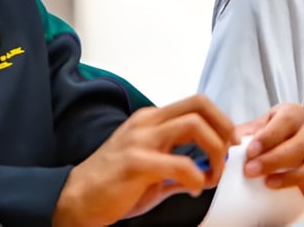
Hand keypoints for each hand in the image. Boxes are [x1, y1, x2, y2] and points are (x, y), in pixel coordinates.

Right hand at [53, 94, 236, 226]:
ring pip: (194, 125)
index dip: (221, 120)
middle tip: (226, 156)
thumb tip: (211, 168)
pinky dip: (196, 177)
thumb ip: (181, 162)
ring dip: (214, 151)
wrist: (74, 201)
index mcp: (152, 120)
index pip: (197, 103)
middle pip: (200, 105)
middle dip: (224, 129)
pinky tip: (193, 189)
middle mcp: (147, 123)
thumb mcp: (153, 167)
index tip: (229, 144)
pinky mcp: (135, 162)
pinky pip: (180, 164)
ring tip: (211, 175)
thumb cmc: (113, 185)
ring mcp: (140, 139)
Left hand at [236, 103, 303, 198]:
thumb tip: (231, 143)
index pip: (289, 117)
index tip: (250, 150)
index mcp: (290, 115)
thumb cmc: (249, 147)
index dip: (271, 134)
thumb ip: (236, 138)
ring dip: (298, 175)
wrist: (253, 165)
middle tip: (252, 171)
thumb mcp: (240, 137)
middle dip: (277, 158)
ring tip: (271, 185)